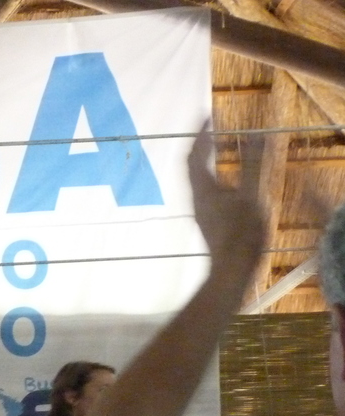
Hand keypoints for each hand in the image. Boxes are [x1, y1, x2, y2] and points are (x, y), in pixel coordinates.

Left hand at [187, 125, 265, 266]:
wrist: (230, 270)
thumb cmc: (241, 234)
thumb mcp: (251, 196)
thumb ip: (252, 165)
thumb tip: (256, 136)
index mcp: (203, 188)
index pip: (194, 153)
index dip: (199, 132)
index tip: (207, 115)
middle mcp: (195, 197)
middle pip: (189, 164)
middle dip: (198, 142)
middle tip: (208, 126)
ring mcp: (198, 209)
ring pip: (193, 177)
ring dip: (201, 157)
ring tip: (212, 145)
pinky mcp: (204, 218)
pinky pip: (200, 188)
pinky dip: (207, 173)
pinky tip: (219, 177)